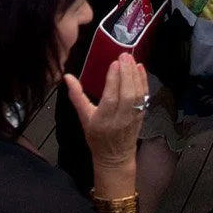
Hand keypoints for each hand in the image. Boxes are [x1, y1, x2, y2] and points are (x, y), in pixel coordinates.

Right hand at [65, 54, 147, 171]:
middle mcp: (120, 118)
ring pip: (137, 94)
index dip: (113, 80)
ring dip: (135, 75)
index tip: (114, 63)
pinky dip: (143, 82)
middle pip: (127, 94)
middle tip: (124, 55)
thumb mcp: (84, 118)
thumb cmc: (97, 137)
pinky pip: (144, 97)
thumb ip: (77, 96)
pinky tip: (140, 69)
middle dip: (127, 73)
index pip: (110, 98)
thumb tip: (67, 77)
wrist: (115, 157)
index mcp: (103, 120)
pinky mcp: (142, 115)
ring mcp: (133, 117)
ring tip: (131, 58)